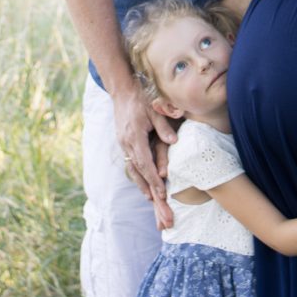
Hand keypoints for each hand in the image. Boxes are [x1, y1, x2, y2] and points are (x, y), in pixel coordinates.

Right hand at [113, 89, 175, 227]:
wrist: (122, 91)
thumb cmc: (141, 98)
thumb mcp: (155, 109)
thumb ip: (164, 126)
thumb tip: (174, 142)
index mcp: (134, 135)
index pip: (145, 163)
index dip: (153, 179)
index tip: (162, 193)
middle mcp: (126, 143)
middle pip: (138, 171)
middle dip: (149, 189)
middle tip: (160, 205)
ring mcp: (123, 143)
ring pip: (133, 169)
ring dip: (142, 185)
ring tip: (152, 201)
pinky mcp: (123, 143)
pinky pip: (130, 163)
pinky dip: (138, 175)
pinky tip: (144, 183)